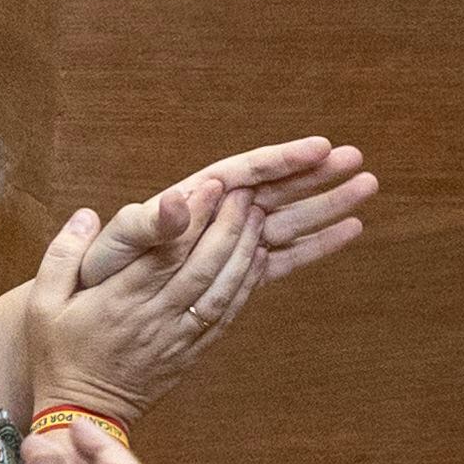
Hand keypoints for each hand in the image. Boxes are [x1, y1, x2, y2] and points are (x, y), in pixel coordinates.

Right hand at [26, 175, 262, 424]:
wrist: (84, 412)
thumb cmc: (59, 354)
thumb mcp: (41, 305)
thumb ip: (63, 257)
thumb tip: (85, 215)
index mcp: (118, 301)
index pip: (163, 253)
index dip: (192, 219)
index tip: (210, 187)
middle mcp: (154, 317)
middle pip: (202, 268)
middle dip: (228, 227)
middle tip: (245, 194)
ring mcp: (178, 336)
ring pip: (221, 291)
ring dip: (244, 253)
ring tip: (258, 217)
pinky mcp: (193, 351)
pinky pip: (226, 316)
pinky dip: (246, 286)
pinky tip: (258, 259)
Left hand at [77, 136, 375, 289]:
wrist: (95, 317)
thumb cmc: (97, 279)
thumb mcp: (112, 250)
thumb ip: (144, 226)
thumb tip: (180, 200)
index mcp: (189, 202)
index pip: (243, 172)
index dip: (282, 160)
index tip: (319, 147)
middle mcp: (216, 216)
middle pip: (275, 189)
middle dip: (317, 175)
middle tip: (358, 160)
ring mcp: (230, 244)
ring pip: (288, 218)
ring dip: (327, 203)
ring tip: (367, 186)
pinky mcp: (238, 271)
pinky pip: (284, 256)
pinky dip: (316, 244)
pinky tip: (349, 230)